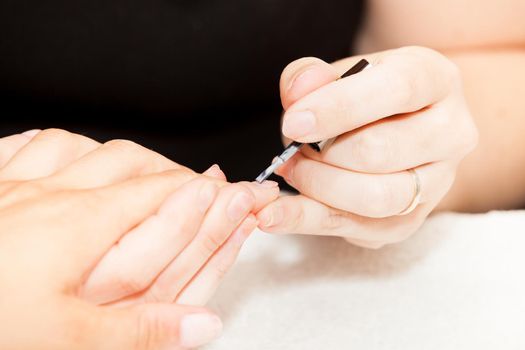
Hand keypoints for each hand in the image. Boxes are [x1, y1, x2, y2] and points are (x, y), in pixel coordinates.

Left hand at [0, 129, 277, 348]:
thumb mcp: (68, 340)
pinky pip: (25, 145)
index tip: (226, 189)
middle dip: (168, 166)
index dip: (200, 189)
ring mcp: (13, 185)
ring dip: (116, 151)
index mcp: (79, 224)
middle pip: (127, 160)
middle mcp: (51, 194)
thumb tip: (202, 326)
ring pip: (80, 145)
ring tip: (137, 162)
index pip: (158, 192)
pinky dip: (55, 144)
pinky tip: (60, 151)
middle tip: (192, 178)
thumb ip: (143, 330)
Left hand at [257, 46, 477, 247]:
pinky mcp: (413, 219)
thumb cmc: (361, 100)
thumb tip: (297, 91)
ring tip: (292, 171)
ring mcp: (438, 182)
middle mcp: (450, 132)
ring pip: (375, 199)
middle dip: (321, 156)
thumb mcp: (336, 74)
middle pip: (380, 151)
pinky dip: (313, 219)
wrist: (393, 131)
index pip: (396, 89)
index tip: (294, 122)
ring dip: (318, 188)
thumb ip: (310, 76)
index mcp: (435, 78)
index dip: (338, 107)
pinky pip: (361, 230)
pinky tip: (285, 208)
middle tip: (290, 151)